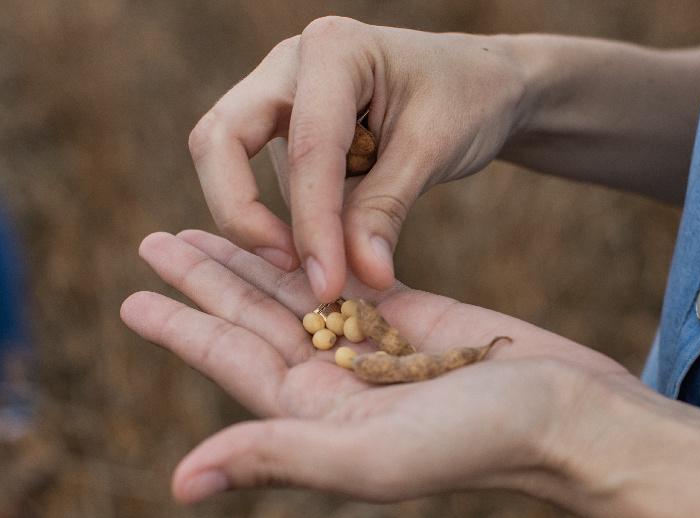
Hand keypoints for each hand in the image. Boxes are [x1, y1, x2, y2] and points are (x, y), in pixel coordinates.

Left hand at [120, 230, 629, 504]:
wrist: (568, 416)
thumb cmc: (478, 443)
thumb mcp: (369, 455)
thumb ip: (276, 458)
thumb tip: (180, 483)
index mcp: (315, 415)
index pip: (230, 361)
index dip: (180, 327)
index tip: (132, 298)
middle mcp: (335, 382)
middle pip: (251, 320)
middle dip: (204, 280)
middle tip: (153, 241)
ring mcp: (373, 347)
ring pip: (294, 292)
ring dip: (249, 260)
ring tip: (205, 228)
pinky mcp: (412, 315)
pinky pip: (346, 275)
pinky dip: (313, 249)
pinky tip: (285, 229)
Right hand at [187, 17, 528, 301]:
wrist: (479, 83)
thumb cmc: (466, 101)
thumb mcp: (434, 151)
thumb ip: (385, 211)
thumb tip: (357, 278)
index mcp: (334, 50)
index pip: (306, 148)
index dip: (312, 225)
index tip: (326, 286)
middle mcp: (290, 63)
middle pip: (220, 140)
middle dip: (241, 213)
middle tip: (289, 269)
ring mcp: (278, 92)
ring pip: (228, 161)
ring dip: (268, 219)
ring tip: (332, 258)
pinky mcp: (282, 127)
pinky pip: (262, 177)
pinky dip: (290, 215)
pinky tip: (334, 241)